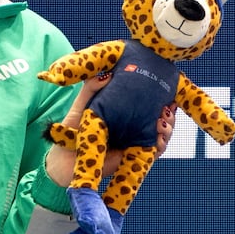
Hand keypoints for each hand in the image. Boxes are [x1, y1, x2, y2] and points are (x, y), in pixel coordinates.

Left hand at [45, 75, 177, 185]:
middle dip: (169, 114)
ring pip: (161, 134)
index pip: (147, 102)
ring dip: (168, 129)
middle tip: (168, 109)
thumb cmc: (72, 129)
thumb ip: (92, 89)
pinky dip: (161, 145)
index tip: (165, 90)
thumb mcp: (82, 104)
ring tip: (162, 123)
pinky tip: (159, 140)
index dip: (159, 97)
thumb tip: (108, 75)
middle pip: (160, 118)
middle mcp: (132, 125)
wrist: (65, 158)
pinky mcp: (133, 156)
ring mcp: (134, 140)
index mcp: (123, 110)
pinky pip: (154, 151)